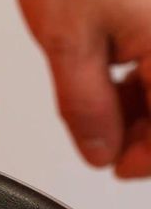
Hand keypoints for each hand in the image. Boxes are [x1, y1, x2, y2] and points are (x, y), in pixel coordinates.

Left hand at [15, 0, 150, 177]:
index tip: (115, 165)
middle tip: (103, 133)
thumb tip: (100, 151)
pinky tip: (119, 64)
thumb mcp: (66, 43)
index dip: (145, 158)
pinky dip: (149, 66)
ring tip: (103, 93)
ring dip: (148, 97)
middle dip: (146, 126)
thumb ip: (84, 107)